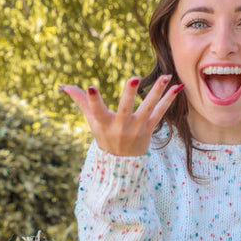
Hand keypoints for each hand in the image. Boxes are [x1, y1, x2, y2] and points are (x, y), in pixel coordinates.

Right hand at [58, 73, 183, 155]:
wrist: (122, 163)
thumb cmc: (104, 136)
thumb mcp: (91, 121)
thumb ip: (80, 101)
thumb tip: (62, 86)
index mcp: (103, 124)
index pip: (96, 111)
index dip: (92, 100)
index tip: (91, 88)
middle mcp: (120, 127)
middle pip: (125, 109)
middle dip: (129, 94)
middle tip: (133, 78)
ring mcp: (136, 129)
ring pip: (148, 109)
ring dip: (157, 92)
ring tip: (165, 77)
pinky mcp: (149, 129)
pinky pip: (160, 113)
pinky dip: (169, 100)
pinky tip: (178, 87)